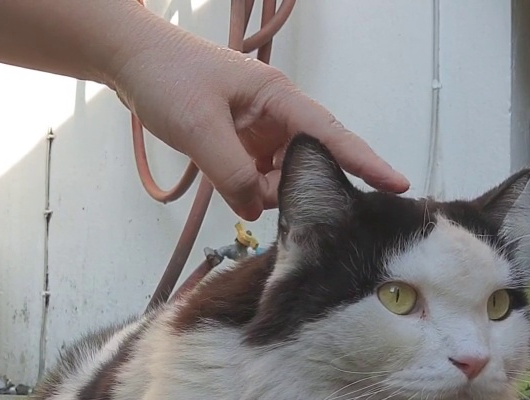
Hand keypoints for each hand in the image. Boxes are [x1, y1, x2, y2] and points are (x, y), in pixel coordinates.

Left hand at [111, 33, 409, 219]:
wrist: (131, 60)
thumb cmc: (168, 78)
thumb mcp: (199, 128)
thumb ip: (231, 173)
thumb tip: (257, 210)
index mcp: (278, 98)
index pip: (330, 134)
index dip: (366, 161)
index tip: (398, 185)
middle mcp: (276, 115)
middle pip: (307, 164)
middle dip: (294, 188)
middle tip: (263, 199)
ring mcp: (259, 131)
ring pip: (280, 177)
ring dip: (262, 191)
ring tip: (230, 183)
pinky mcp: (240, 144)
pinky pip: (255, 178)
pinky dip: (246, 189)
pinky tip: (229, 188)